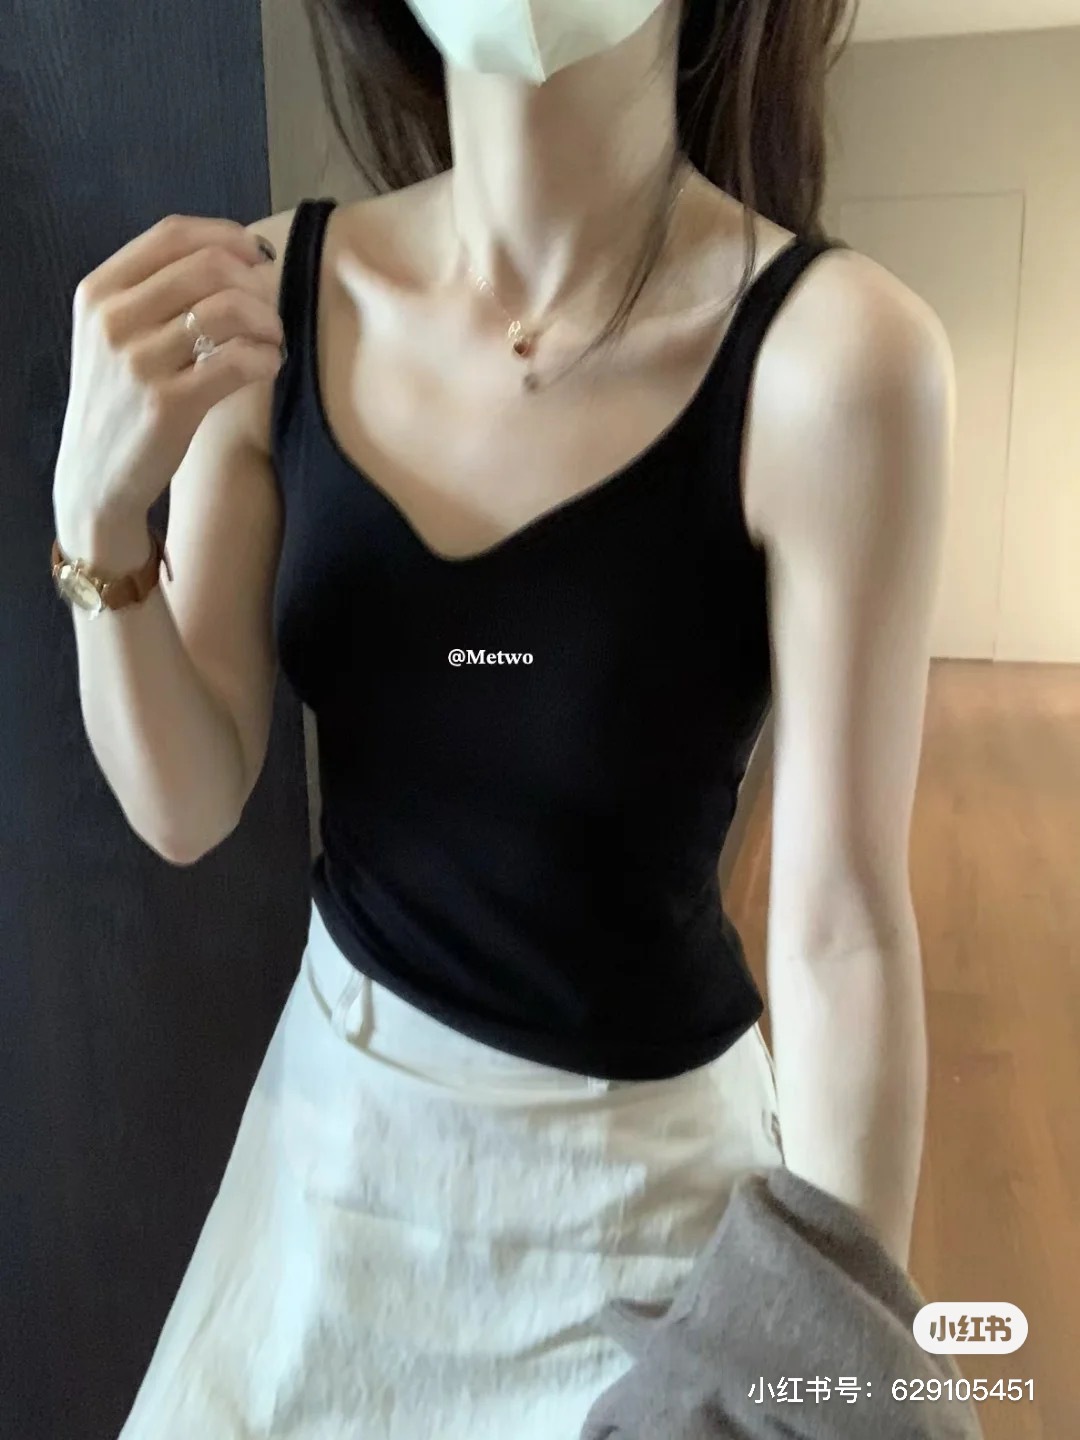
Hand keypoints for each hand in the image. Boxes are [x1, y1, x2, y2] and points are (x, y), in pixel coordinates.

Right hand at [53, 213, 283, 555]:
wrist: (95, 476)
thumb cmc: (120, 399)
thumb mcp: (114, 334)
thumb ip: (155, 292)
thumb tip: (234, 256)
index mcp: (99, 290)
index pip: (173, 234)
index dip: (227, 237)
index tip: (256, 257)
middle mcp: (114, 319)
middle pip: (208, 266)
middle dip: (256, 284)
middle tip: (270, 312)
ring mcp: (139, 362)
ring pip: (229, 310)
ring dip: (268, 321)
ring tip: (272, 341)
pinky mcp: (168, 405)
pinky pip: (238, 362)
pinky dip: (267, 358)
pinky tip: (268, 367)